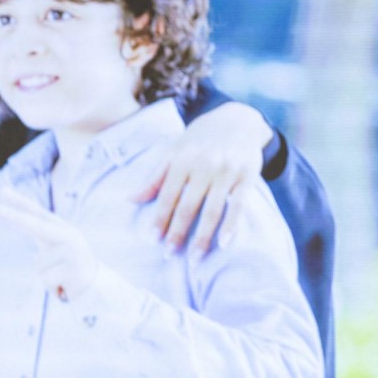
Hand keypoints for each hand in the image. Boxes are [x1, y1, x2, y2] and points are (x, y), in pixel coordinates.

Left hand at [0, 191, 99, 300]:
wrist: (97, 285)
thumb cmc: (70, 265)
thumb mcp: (53, 247)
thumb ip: (37, 233)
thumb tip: (12, 221)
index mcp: (62, 228)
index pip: (38, 213)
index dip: (20, 202)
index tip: (2, 192)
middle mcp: (69, 236)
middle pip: (37, 226)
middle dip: (15, 217)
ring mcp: (72, 252)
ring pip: (39, 263)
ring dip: (45, 274)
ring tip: (61, 277)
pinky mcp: (73, 270)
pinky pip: (46, 278)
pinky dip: (51, 286)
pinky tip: (63, 286)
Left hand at [136, 101, 271, 250]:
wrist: (238, 120)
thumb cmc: (200, 140)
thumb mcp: (174, 151)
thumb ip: (155, 177)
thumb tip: (130, 200)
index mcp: (182, 159)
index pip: (168, 195)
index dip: (160, 218)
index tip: (153, 240)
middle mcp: (204, 165)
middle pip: (188, 206)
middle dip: (178, 232)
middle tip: (170, 254)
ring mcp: (227, 172)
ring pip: (213, 209)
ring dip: (203, 236)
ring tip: (195, 257)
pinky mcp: (247, 177)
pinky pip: (239, 205)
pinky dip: (232, 225)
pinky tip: (224, 243)